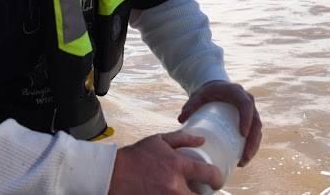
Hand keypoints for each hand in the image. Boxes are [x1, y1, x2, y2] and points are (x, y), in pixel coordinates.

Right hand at [109, 131, 223, 193]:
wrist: (112, 174)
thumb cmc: (135, 156)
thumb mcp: (158, 141)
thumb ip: (182, 139)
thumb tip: (202, 140)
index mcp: (177, 165)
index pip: (209, 174)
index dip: (217, 179)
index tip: (216, 182)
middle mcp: (174, 185)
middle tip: (201, 192)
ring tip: (186, 193)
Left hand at [178, 80, 261, 165]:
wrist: (215, 87)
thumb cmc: (207, 92)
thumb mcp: (198, 96)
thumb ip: (190, 106)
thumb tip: (181, 120)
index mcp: (237, 92)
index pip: (246, 105)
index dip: (247, 119)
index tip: (242, 134)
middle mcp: (247, 100)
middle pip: (256, 121)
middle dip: (252, 141)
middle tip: (244, 157)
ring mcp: (251, 110)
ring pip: (257, 129)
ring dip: (253, 146)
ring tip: (243, 162)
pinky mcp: (249, 119)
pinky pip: (255, 132)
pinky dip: (252, 146)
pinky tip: (244, 158)